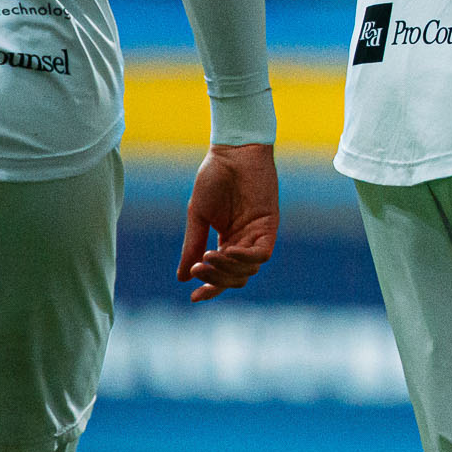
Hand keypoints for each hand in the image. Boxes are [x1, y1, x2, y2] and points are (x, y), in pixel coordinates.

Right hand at [178, 142, 279, 301]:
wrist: (232, 153)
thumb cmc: (214, 178)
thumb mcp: (198, 216)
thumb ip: (192, 245)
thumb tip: (182, 277)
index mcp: (227, 241)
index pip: (222, 275)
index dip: (210, 289)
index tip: (193, 298)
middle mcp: (244, 242)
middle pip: (235, 277)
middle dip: (215, 279)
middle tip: (197, 270)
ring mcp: (258, 235)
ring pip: (248, 270)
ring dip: (227, 269)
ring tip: (208, 258)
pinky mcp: (269, 225)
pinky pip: (261, 254)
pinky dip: (244, 259)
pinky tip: (226, 252)